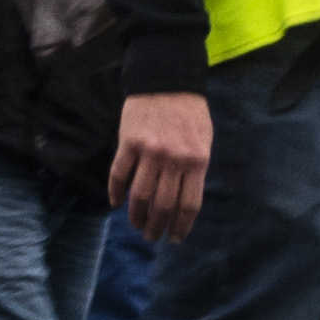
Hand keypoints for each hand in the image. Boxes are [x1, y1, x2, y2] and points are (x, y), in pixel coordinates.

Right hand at [106, 91, 215, 234]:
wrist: (166, 81)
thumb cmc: (189, 113)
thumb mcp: (203, 142)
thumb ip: (195, 170)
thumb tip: (184, 201)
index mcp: (197, 161)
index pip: (189, 205)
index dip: (181, 226)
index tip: (174, 238)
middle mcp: (174, 159)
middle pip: (163, 205)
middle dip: (157, 227)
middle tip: (151, 236)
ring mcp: (150, 151)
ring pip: (140, 195)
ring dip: (136, 215)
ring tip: (136, 225)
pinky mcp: (129, 142)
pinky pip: (120, 174)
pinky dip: (116, 192)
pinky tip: (116, 203)